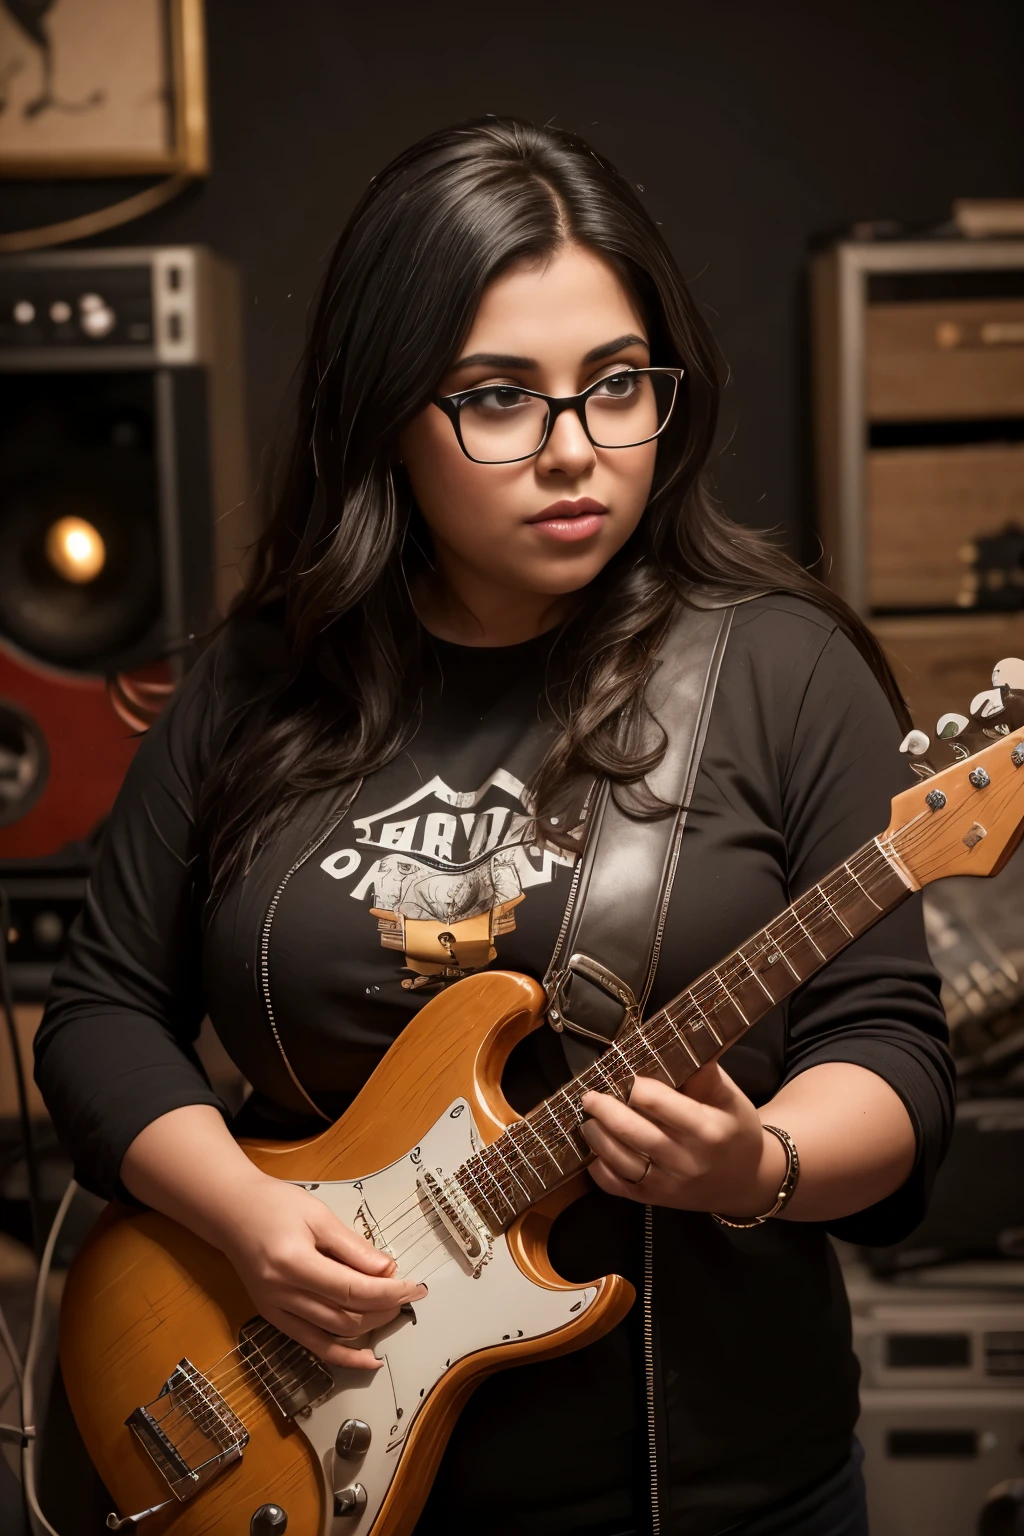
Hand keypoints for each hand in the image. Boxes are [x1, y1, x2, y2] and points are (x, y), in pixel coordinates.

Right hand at [217, 1174, 426, 1369]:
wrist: (230, 1213)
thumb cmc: (274, 1205)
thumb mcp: (318, 1215)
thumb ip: (353, 1246)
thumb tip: (387, 1270)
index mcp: (294, 1263)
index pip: (352, 1289)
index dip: (388, 1292)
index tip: (413, 1287)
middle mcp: (282, 1294)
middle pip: (346, 1316)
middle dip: (384, 1309)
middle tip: (406, 1293)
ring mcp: (276, 1310)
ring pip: (334, 1333)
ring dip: (369, 1327)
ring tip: (392, 1311)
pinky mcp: (273, 1318)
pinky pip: (312, 1345)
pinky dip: (342, 1355)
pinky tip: (368, 1359)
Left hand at [580, 1064, 786, 1216]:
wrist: (746, 1182)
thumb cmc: (735, 1131)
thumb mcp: (731, 1098)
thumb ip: (705, 1072)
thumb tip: (681, 1037)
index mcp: (706, 1130)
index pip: (658, 1102)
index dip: (633, 1085)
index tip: (621, 1072)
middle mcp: (686, 1160)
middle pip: (632, 1131)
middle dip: (604, 1109)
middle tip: (588, 1094)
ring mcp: (668, 1185)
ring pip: (619, 1159)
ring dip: (596, 1136)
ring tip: (587, 1118)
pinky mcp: (653, 1200)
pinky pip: (616, 1186)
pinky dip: (598, 1168)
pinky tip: (595, 1149)